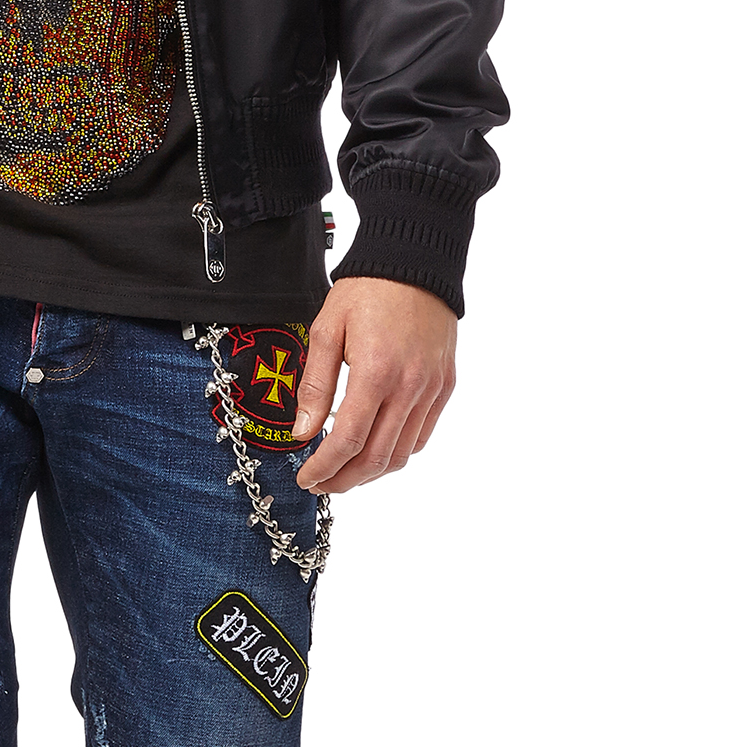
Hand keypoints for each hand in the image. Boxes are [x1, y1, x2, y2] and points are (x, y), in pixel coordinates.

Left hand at [291, 278, 457, 494]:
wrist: (415, 262)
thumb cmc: (368, 290)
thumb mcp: (326, 330)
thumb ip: (315, 385)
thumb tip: (303, 432)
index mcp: (376, 372)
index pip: (348, 441)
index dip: (324, 469)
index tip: (306, 478)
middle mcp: (409, 386)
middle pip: (377, 458)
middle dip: (345, 480)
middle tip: (321, 484)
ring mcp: (432, 388)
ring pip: (403, 453)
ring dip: (372, 472)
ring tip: (345, 472)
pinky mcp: (444, 386)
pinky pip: (422, 434)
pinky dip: (399, 451)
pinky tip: (376, 448)